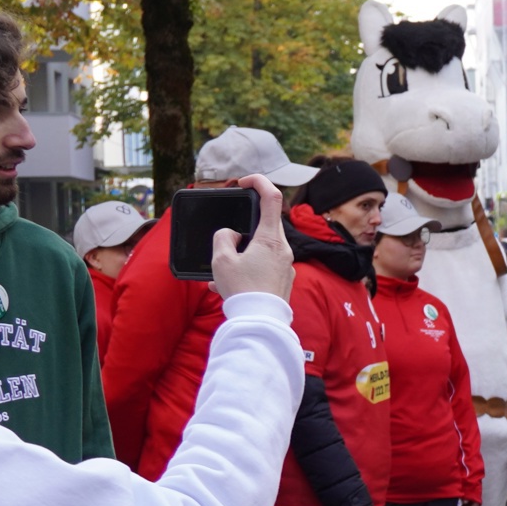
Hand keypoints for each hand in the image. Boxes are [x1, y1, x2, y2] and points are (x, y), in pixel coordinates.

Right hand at [208, 175, 294, 302]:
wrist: (260, 324)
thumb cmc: (242, 290)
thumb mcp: (222, 259)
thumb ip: (223, 238)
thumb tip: (232, 235)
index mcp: (271, 239)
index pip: (271, 197)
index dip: (258, 182)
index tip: (244, 182)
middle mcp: (284, 249)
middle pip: (262, 226)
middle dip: (240, 230)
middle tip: (224, 242)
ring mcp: (286, 266)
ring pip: (259, 250)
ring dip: (238, 256)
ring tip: (221, 275)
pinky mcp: (283, 281)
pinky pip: (261, 268)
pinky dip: (244, 272)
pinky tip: (226, 288)